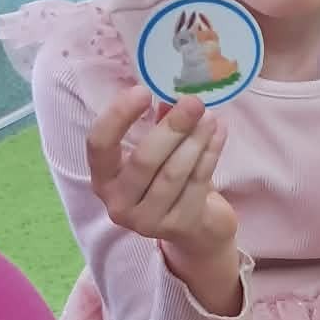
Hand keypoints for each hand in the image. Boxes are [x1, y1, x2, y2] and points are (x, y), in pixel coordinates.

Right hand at [87, 87, 237, 262]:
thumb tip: (171, 94)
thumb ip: (157, 125)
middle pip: (144, 160)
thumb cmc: (168, 181)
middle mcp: (119, 203)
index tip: (142, 91)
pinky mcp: (178, 226)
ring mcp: (148, 220)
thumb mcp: (157, 153)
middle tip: (193, 102)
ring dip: (195, 140)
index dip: (118, 116)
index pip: (99, 145)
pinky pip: (197, 183)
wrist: (195, 228)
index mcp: (104, 179)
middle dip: (171, 128)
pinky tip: (220, 133)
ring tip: (210, 116)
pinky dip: (210, 154)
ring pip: (174, 173)